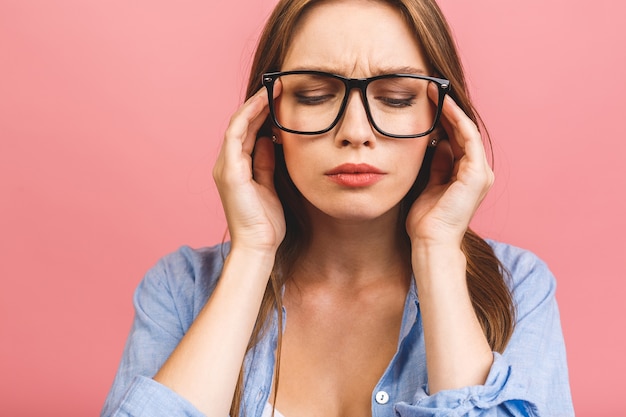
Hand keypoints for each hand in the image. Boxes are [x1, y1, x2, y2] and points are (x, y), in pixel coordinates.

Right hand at [213, 87, 285, 253]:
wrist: (258, 246)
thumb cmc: (265, 222)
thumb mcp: (269, 185)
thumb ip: (265, 162)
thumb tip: (269, 140)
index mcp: (236, 168)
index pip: (247, 132)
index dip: (262, 113)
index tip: (280, 98)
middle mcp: (227, 164)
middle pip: (241, 125)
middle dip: (259, 104)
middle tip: (279, 86)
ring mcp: (226, 167)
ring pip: (237, 125)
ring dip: (255, 105)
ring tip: (273, 90)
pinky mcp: (229, 172)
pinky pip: (236, 136)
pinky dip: (249, 117)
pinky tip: (263, 105)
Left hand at [406, 91, 493, 247]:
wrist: (431, 241)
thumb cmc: (426, 221)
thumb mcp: (429, 185)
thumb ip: (437, 166)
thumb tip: (437, 145)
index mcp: (466, 176)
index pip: (456, 139)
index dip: (443, 119)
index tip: (428, 101)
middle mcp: (477, 172)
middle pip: (463, 133)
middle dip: (447, 110)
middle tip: (432, 89)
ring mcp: (479, 173)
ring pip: (466, 131)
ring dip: (451, 109)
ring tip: (436, 91)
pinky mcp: (475, 174)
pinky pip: (467, 138)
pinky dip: (456, 120)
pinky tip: (443, 106)